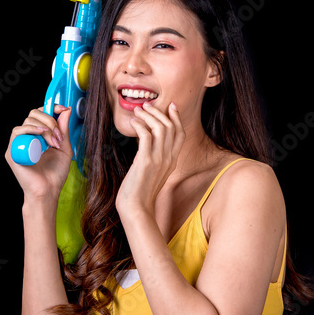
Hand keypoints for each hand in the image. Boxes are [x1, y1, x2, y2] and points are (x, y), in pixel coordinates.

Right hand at [4, 106, 73, 201]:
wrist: (48, 191)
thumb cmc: (55, 174)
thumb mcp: (64, 148)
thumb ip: (64, 129)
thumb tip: (65, 110)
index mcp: (38, 135)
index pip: (40, 114)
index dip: (51, 108)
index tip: (63, 110)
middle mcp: (27, 137)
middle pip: (34, 114)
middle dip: (50, 121)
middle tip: (59, 136)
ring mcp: (19, 143)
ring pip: (28, 121)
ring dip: (45, 128)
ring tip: (54, 143)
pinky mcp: (12, 151)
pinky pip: (17, 132)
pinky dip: (30, 129)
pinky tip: (40, 134)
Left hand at [116, 102, 185, 217]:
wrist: (136, 209)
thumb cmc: (140, 193)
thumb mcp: (152, 173)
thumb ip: (154, 158)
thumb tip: (146, 142)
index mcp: (172, 161)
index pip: (181, 134)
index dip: (177, 118)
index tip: (170, 106)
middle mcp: (169, 159)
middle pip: (171, 127)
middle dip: (159, 112)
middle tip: (147, 105)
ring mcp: (159, 160)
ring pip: (160, 128)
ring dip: (149, 115)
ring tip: (137, 110)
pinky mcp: (145, 161)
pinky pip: (146, 135)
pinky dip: (139, 125)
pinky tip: (132, 122)